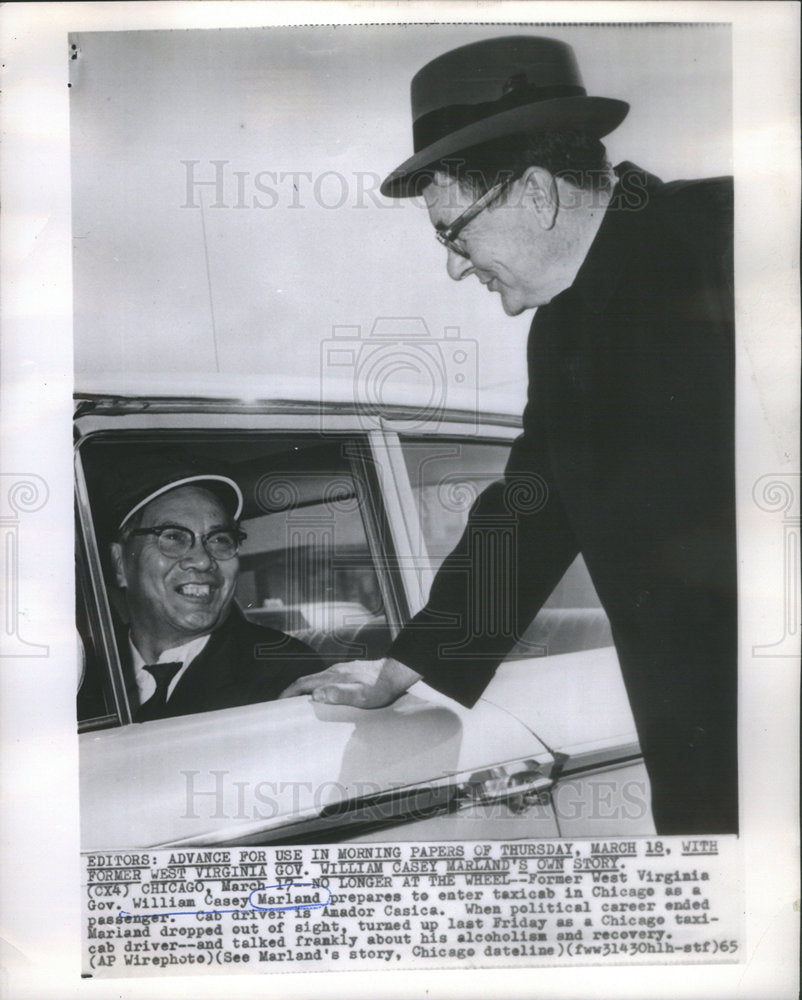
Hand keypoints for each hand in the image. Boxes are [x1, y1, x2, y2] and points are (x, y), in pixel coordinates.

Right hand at [278, 657, 421, 707]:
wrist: (394, 674)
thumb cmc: (379, 689)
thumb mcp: (360, 697)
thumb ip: (339, 694)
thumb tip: (316, 694)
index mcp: (332, 677)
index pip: (303, 684)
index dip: (288, 693)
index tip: (278, 702)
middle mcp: (333, 671)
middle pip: (307, 681)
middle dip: (292, 692)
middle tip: (284, 705)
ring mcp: (341, 670)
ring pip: (317, 679)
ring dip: (305, 690)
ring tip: (300, 703)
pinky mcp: (348, 672)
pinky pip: (327, 679)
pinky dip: (317, 687)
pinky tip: (322, 696)